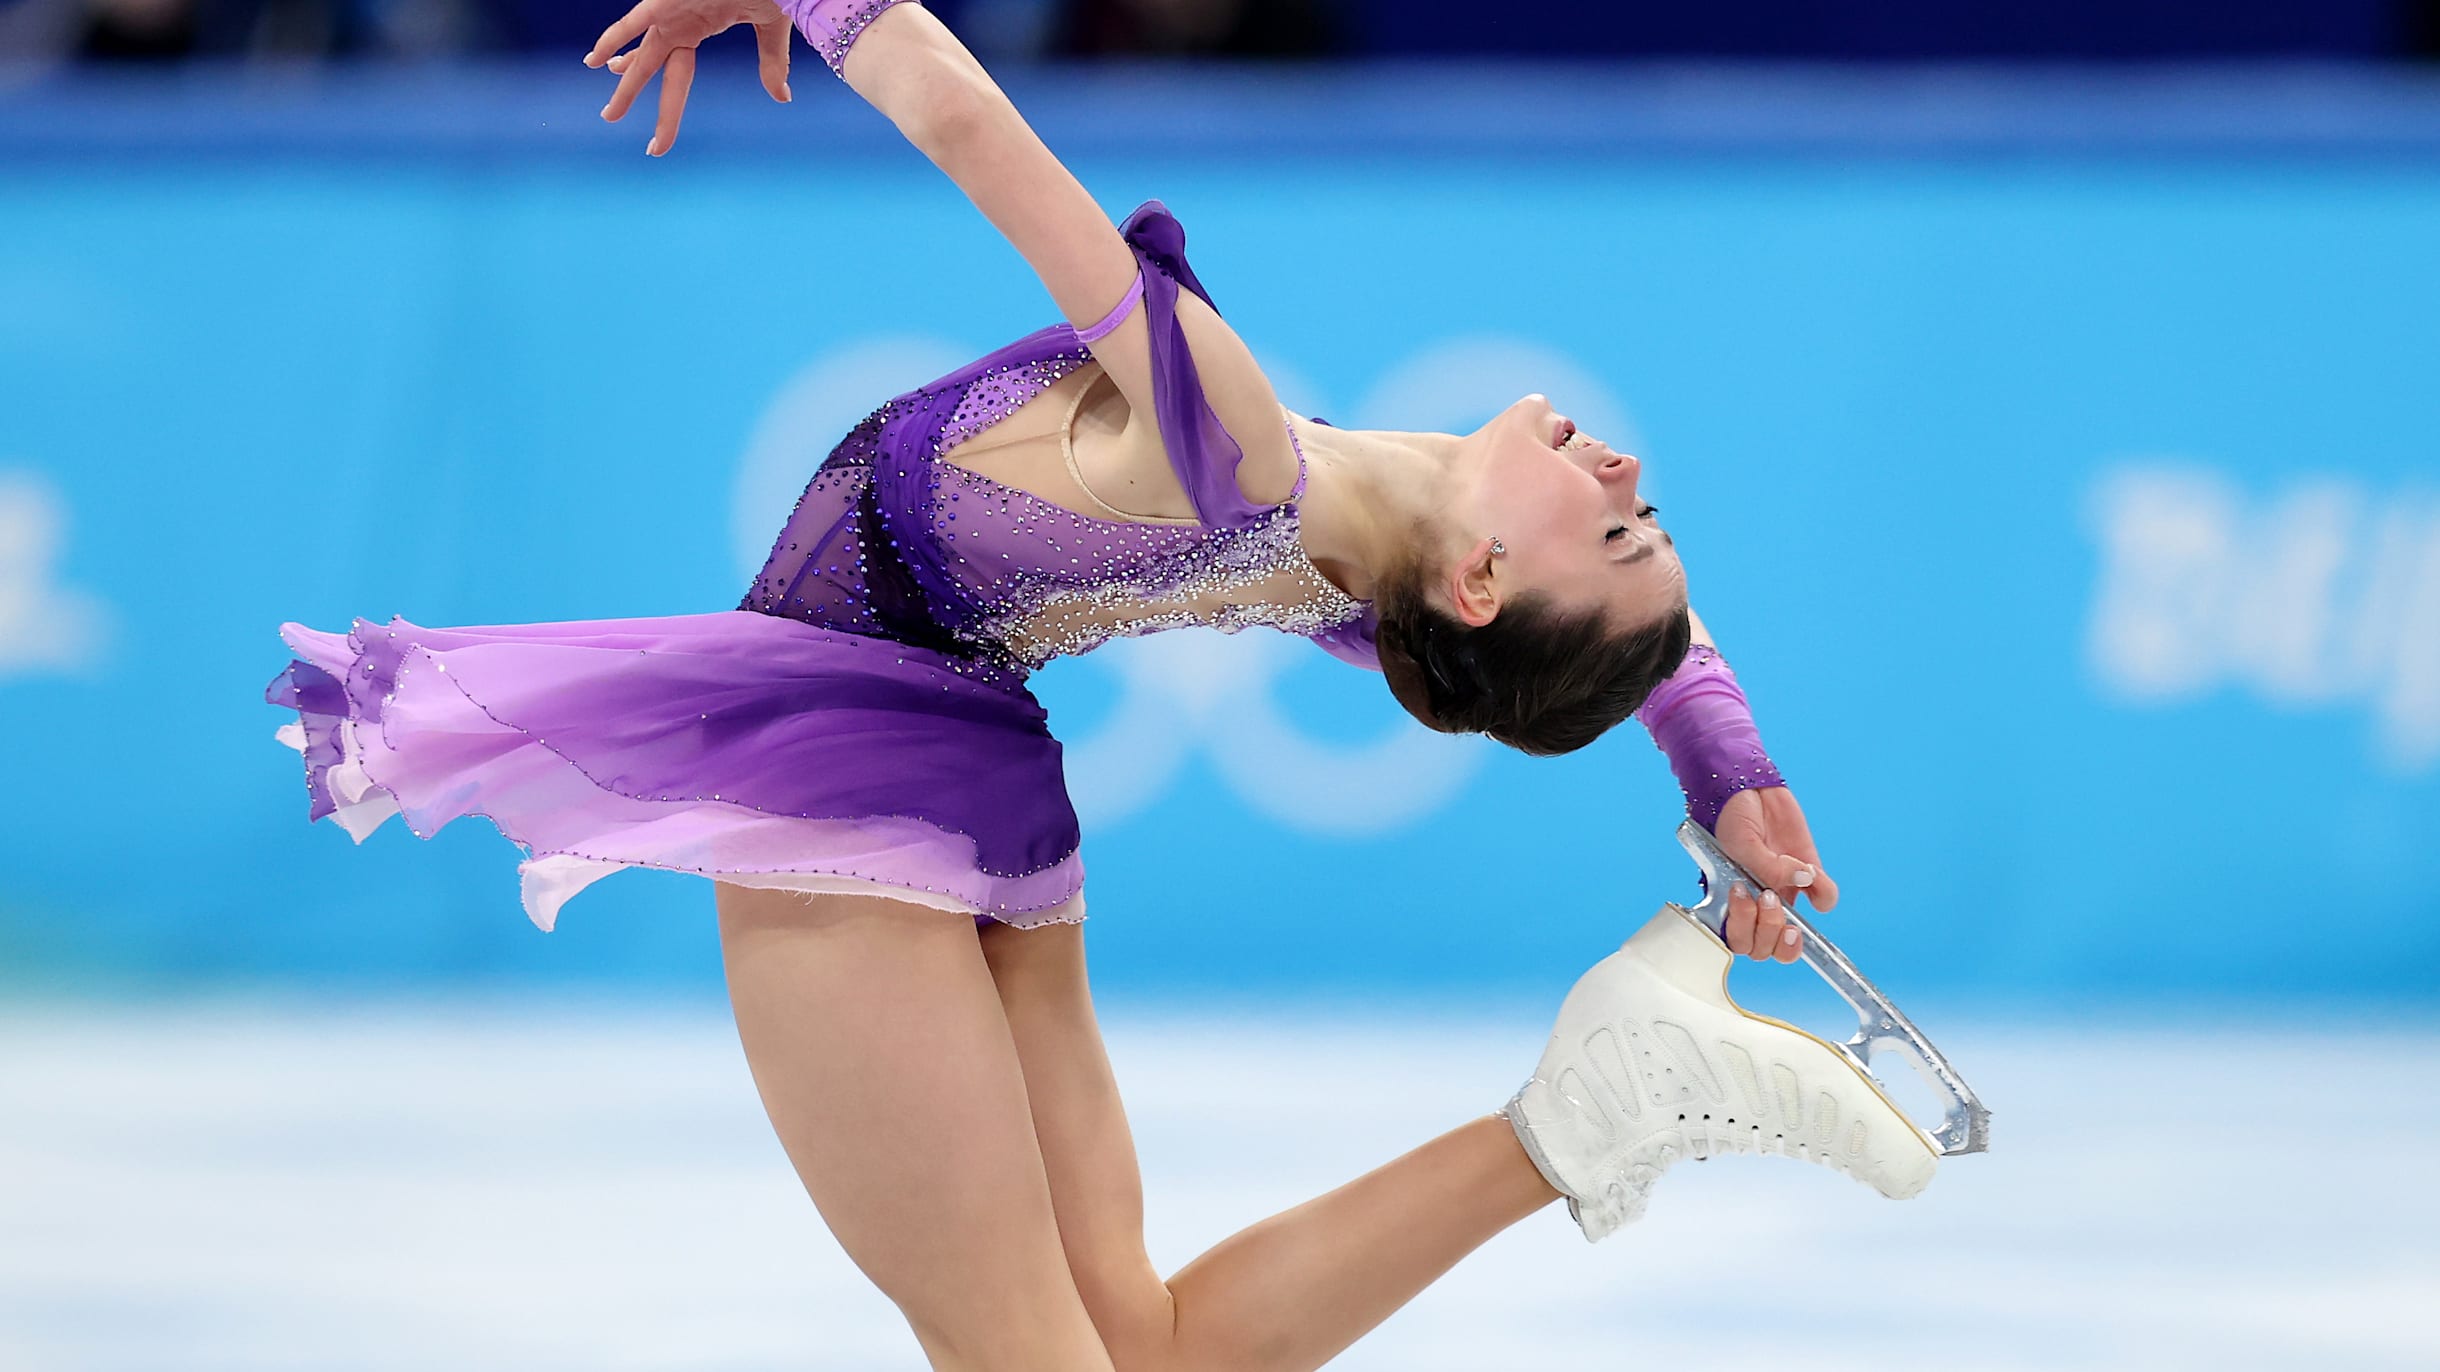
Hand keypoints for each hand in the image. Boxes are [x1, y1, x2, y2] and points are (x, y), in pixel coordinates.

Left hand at [585, 0, 795, 156]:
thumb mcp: (770, 28)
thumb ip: (771, 61)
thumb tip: (782, 97)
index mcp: (700, 27)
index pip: (678, 77)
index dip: (669, 111)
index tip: (658, 140)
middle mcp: (680, 23)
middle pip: (650, 67)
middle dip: (629, 92)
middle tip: (610, 117)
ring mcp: (671, 11)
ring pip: (641, 53)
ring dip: (622, 78)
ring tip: (607, 109)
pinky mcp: (667, 0)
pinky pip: (635, 21)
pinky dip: (615, 39)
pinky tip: (595, 60)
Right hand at [1710, 785, 1838, 963]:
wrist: (1749, 787)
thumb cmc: (1732, 817)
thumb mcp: (1740, 843)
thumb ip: (1766, 868)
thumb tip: (1802, 879)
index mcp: (1730, 902)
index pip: (1739, 941)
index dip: (1746, 935)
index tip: (1748, 905)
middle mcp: (1757, 905)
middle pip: (1765, 949)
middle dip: (1768, 930)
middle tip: (1766, 897)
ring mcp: (1783, 893)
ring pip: (1792, 938)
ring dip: (1792, 924)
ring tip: (1788, 885)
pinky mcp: (1807, 875)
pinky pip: (1823, 898)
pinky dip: (1824, 893)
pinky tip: (1812, 874)